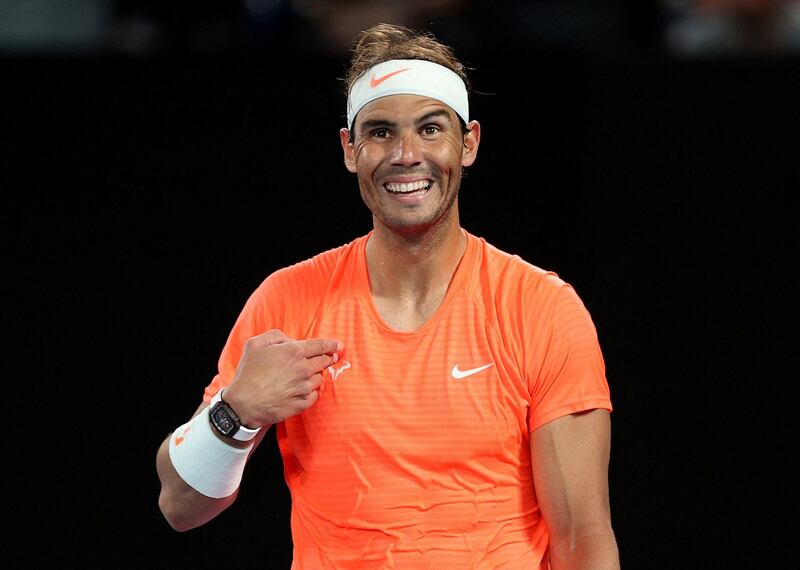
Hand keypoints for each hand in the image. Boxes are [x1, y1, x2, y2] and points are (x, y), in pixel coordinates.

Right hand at [222, 329, 342, 426]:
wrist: (243, 404)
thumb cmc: (248, 373)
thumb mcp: (255, 344)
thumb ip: (276, 336)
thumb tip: (290, 341)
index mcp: (294, 352)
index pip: (321, 346)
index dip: (332, 345)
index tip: (339, 346)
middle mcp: (303, 369)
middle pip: (324, 362)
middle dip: (328, 359)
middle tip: (329, 358)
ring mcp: (304, 387)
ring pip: (319, 378)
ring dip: (315, 375)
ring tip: (304, 376)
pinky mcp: (302, 403)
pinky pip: (314, 395)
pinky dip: (311, 391)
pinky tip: (301, 389)